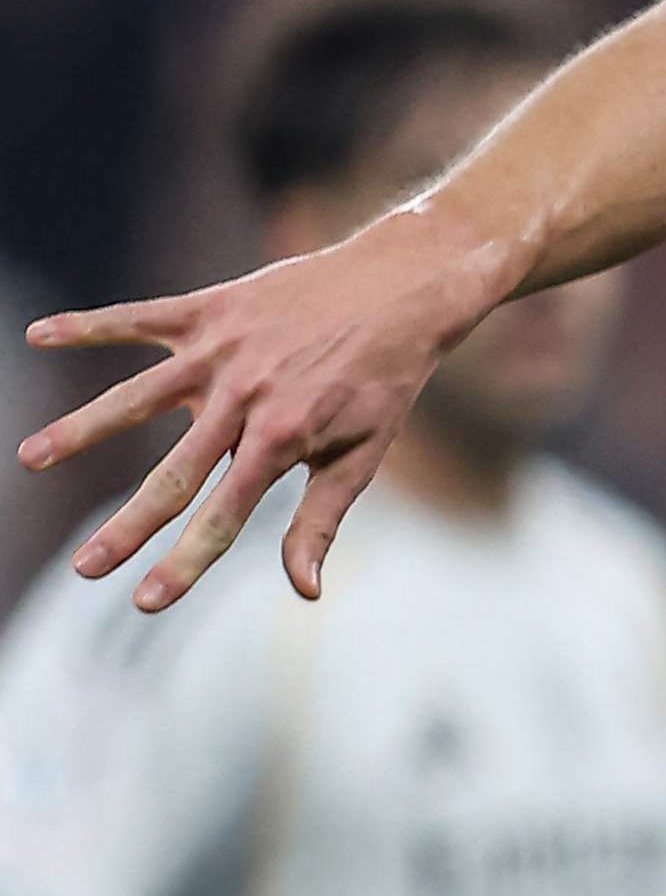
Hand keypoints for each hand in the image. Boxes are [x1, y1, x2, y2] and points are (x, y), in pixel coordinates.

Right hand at [20, 208, 516, 612]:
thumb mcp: (361, 456)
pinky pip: (137, 319)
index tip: (145, 603)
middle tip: (83, 569)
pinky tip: (37, 335)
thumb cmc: (381, 383)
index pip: (223, 517)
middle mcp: (243, 400)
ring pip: (135, 398)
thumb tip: (304, 591)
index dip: (185, 564)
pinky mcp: (207, 310)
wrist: (399, 292)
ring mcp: (220, 353)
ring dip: (82, 428)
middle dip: (127, 528)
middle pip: (172, 476)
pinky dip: (87, 326)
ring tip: (32, 459)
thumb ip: (320, 521)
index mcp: (281, 442)